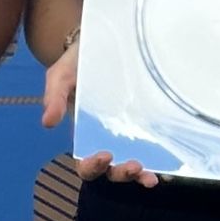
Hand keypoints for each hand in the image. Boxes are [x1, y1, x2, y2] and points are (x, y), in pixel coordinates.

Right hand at [43, 34, 158, 185]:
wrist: (102, 43)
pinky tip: (172, 169)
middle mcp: (108, 141)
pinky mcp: (149, 125)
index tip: (103, 155)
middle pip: (112, 171)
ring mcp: (130, 136)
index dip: (93, 166)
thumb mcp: (61, 76)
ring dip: (141, 176)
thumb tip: (48, 123)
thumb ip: (54, 98)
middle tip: (133, 166)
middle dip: (122, 174)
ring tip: (152, 177)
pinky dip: (162, 164)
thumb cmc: (78, 63)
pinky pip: (156, 150)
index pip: (86, 163)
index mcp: (85, 135)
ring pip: (134, 167)